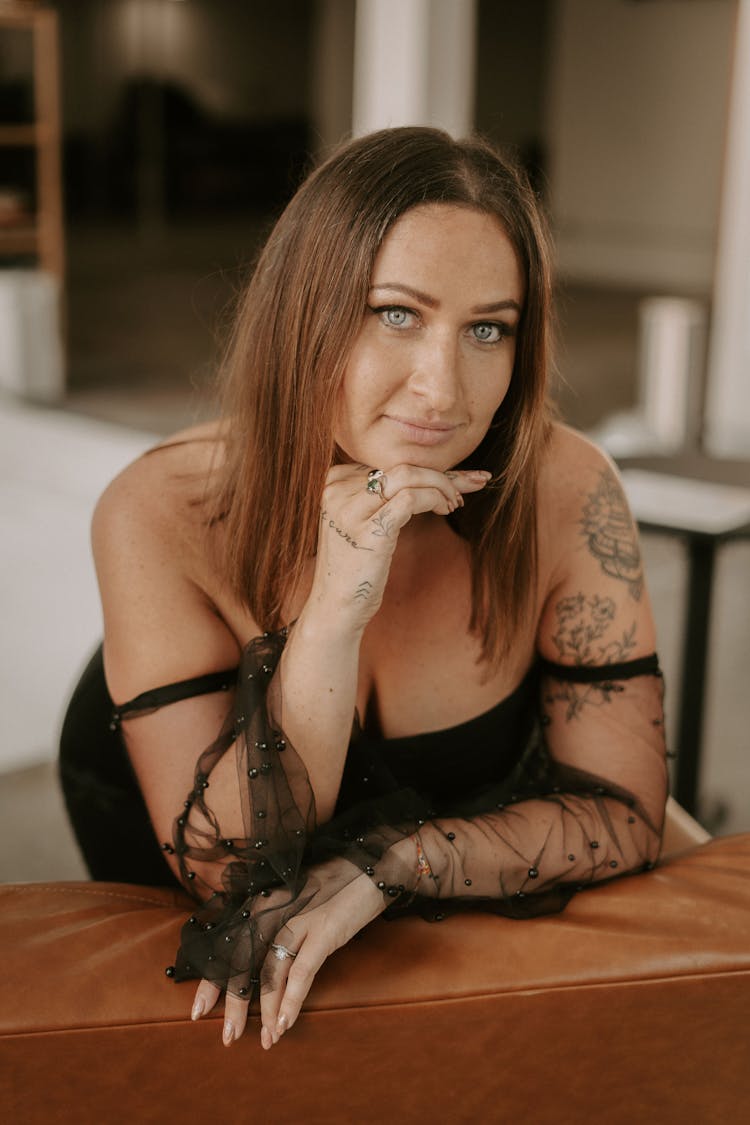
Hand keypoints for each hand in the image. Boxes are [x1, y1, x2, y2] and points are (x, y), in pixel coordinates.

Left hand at [189, 861, 385, 1046]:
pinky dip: (291, 999)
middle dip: (233, 1003)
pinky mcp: (324, 929)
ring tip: (266, 1039)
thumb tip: (264, 963)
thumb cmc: (338, 886)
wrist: (374, 866)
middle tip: (228, 1036)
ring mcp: (298, 918)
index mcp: (263, 902)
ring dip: (264, 1011)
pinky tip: (284, 1022)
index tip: (199, 1011)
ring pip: (268, 972)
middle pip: (241, 962)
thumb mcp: (299, 904)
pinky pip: (300, 972)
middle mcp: (272, 908)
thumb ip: (278, 926)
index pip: (228, 946)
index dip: (212, 981)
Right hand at [310, 463, 490, 631]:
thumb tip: (429, 475)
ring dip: (441, 486)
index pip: (389, 463)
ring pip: (408, 475)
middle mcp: (337, 489)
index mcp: (334, 481)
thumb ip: (384, 495)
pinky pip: (411, 498)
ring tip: (453, 504)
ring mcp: (351, 508)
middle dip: (440, 474)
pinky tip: (443, 510)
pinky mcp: (370, 529)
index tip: (456, 480)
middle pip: (400, 465)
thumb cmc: (355, 565)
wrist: (335, 606)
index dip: (427, 469)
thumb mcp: (363, 521)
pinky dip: (435, 499)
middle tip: (462, 492)